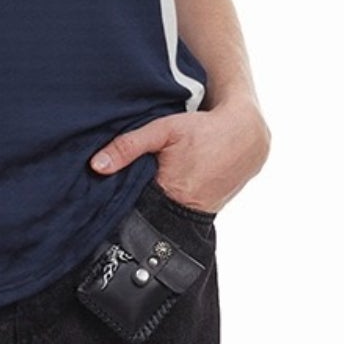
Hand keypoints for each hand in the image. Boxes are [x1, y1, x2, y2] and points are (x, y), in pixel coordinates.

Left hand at [88, 99, 270, 215]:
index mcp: (170, 193)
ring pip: (168, 213)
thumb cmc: (204, 129)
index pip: (135, 208)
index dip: (121, 204)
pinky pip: (184, 210)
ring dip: (158, 205)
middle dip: (138, 206)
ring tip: (150, 191)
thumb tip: (96, 165)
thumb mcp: (164, 130)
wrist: (247, 133)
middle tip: (126, 195)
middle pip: (150, 214)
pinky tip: (173, 188)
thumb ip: (129, 146)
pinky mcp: (211, 210)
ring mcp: (201, 214)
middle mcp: (185, 211)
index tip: (105, 204)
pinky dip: (176, 202)